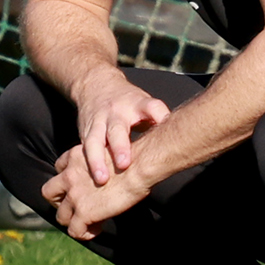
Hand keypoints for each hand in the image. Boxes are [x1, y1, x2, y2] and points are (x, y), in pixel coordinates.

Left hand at [41, 146, 151, 240]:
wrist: (137, 167)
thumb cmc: (131, 158)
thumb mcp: (103, 153)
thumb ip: (95, 163)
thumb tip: (99, 177)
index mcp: (74, 156)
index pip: (59, 169)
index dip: (67, 180)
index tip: (79, 186)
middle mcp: (69, 175)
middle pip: (49, 193)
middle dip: (59, 202)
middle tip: (74, 207)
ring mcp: (74, 195)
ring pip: (60, 216)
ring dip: (72, 220)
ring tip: (88, 222)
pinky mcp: (84, 212)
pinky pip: (74, 230)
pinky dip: (84, 233)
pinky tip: (96, 229)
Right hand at [73, 68, 169, 185]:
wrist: (95, 85)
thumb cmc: (128, 102)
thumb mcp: (145, 104)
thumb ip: (158, 120)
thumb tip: (181, 141)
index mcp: (136, 104)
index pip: (151, 107)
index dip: (159, 114)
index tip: (165, 123)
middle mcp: (115, 113)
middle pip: (117, 129)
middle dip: (120, 147)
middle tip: (124, 164)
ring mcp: (97, 122)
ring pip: (94, 141)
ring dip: (97, 160)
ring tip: (102, 179)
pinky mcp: (84, 132)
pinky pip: (82, 149)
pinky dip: (84, 163)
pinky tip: (86, 178)